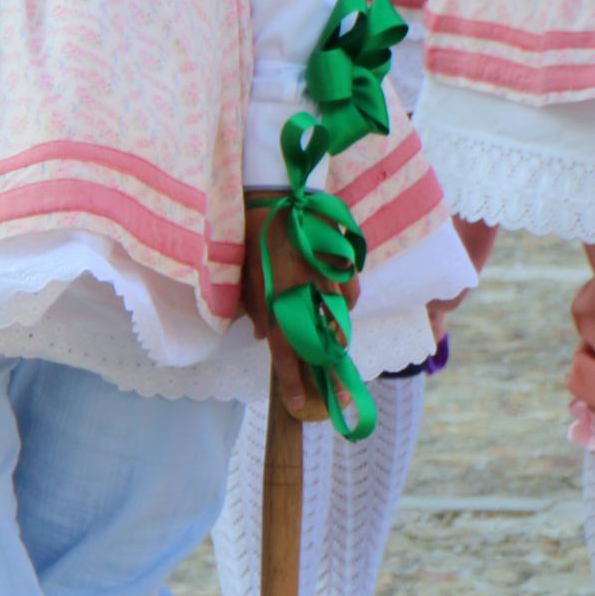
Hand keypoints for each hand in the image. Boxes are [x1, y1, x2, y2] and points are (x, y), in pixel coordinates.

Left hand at [240, 194, 356, 422]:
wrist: (272, 190)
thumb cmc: (252, 236)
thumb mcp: (243, 276)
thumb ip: (252, 309)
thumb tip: (259, 334)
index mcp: (274, 298)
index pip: (284, 350)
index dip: (291, 381)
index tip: (299, 404)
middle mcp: (303, 292)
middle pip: (323, 343)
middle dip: (330, 371)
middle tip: (337, 394)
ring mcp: (326, 276)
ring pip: (341, 318)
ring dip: (338, 335)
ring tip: (335, 346)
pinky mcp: (341, 259)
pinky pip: (351, 290)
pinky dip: (347, 301)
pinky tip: (339, 303)